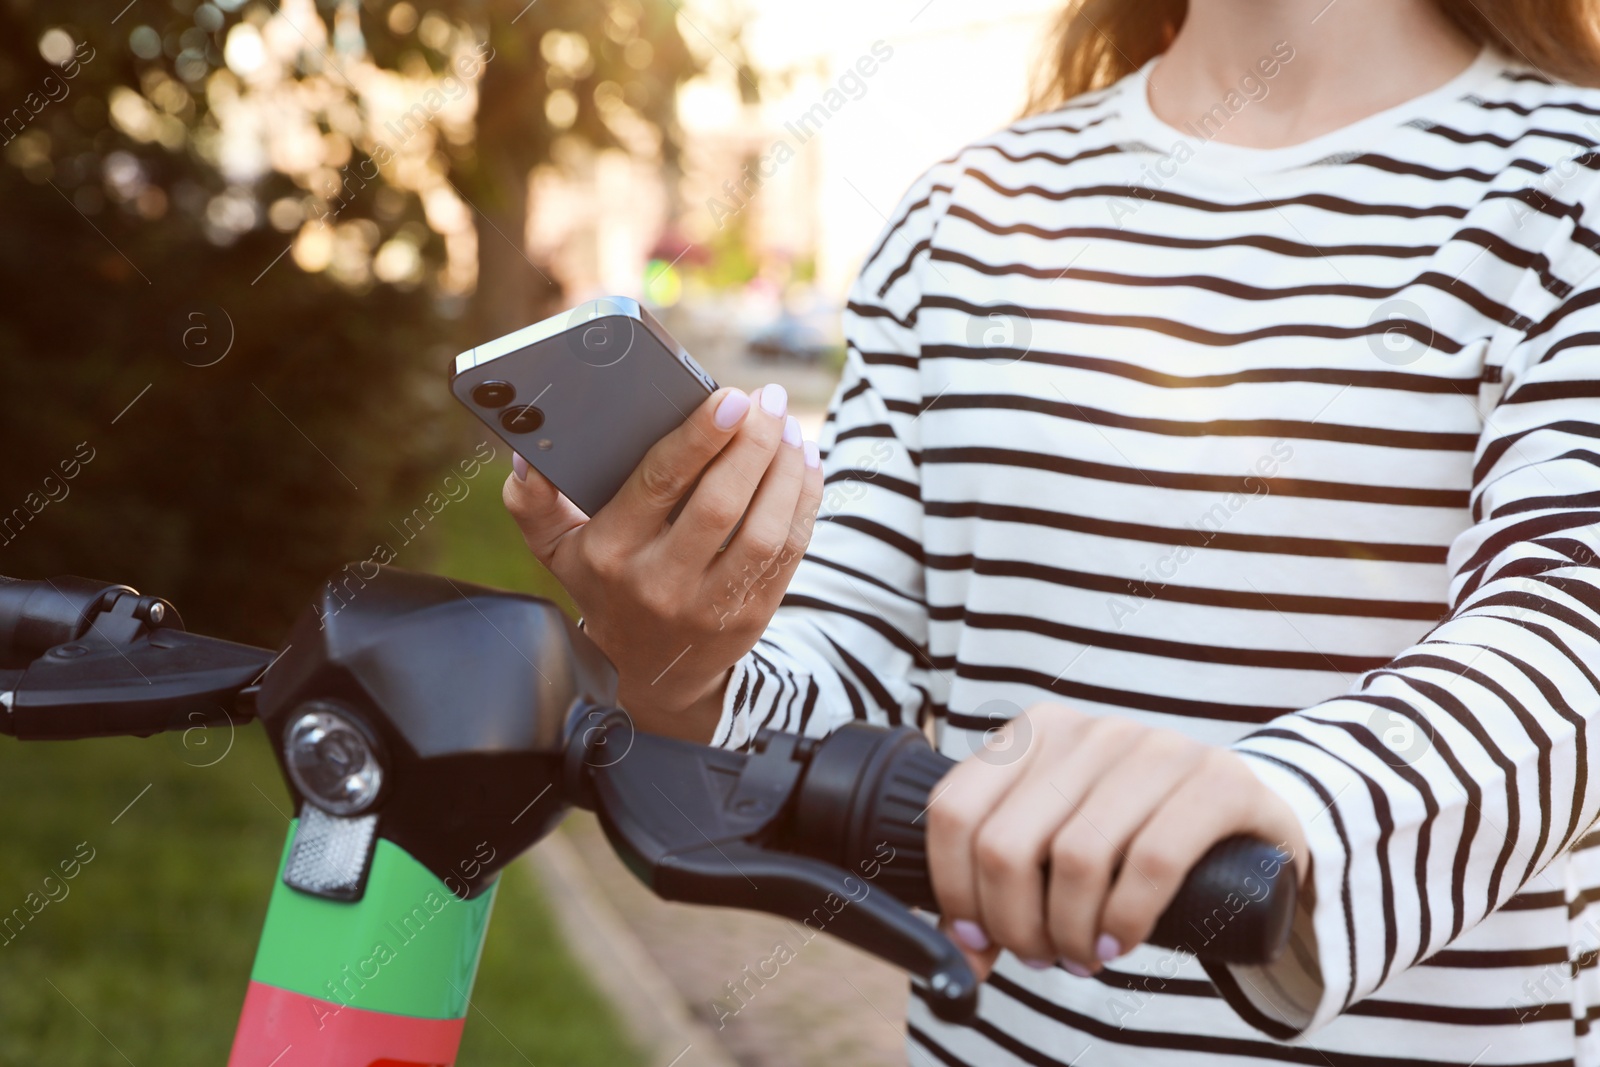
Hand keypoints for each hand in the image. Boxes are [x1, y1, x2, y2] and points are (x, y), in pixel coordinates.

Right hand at [503, 384, 822, 740]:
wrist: (646, 671)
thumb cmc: (603, 585)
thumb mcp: (555, 548)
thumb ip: (533, 500)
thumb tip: (526, 456)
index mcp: (610, 550)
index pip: (658, 485)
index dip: (699, 439)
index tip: (730, 398)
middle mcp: (660, 581)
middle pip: (720, 504)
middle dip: (753, 444)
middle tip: (769, 400)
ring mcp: (710, 604)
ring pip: (764, 529)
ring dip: (786, 471)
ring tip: (789, 427)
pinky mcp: (751, 615)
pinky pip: (788, 551)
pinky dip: (804, 501)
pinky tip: (803, 463)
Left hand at [926, 703, 1309, 978]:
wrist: (1246, 816)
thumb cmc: (1133, 836)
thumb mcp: (1058, 844)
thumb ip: (1000, 885)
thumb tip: (952, 956)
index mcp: (1036, 732)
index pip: (954, 811)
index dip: (953, 889)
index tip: (976, 939)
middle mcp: (1091, 730)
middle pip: (1007, 844)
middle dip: (1013, 924)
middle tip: (1040, 956)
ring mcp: (1157, 748)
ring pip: (1076, 857)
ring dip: (1069, 932)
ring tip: (1081, 957)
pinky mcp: (1219, 782)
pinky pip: (1153, 860)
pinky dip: (1125, 918)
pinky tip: (1119, 943)